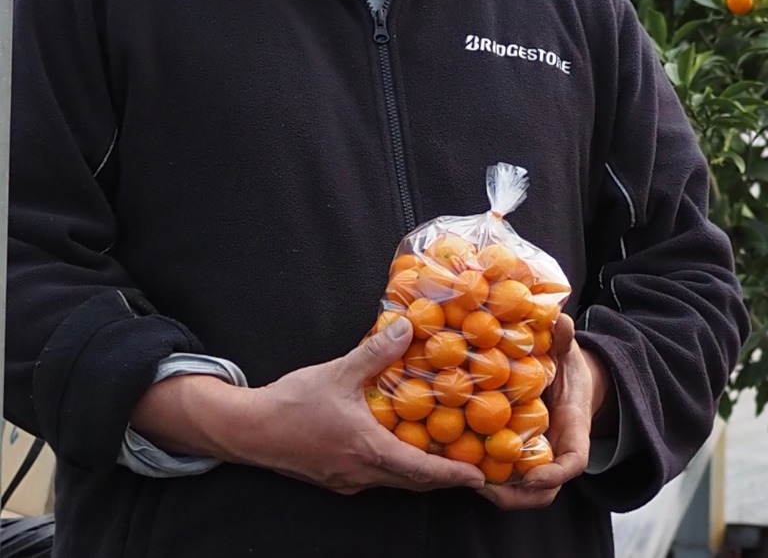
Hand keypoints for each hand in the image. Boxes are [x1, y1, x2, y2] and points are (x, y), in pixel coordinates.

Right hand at [131, 317, 486, 494]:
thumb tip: (407, 326)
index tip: (479, 476)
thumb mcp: (338, 372)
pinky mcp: (335, 478)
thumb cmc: (291, 403)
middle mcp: (360, 473)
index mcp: (366, 451)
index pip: (419, 471)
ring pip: (394, 481)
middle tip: (473, 467)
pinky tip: (403, 448)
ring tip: (447, 457)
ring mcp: (347, 480)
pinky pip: (376, 477)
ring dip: (420, 473)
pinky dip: (397, 468)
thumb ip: (375, 352)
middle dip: (444, 477)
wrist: (246, 430)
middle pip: (412, 482)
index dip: (451, 475)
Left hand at [477, 313, 599, 510]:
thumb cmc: (568, 369)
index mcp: (573, 429)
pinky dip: (482, 475)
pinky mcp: (514, 455)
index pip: (574, 462)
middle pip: (543, 491)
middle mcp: (555, 452)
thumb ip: (564, 340)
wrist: (567, 381)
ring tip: (467, 480)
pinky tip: (455, 462)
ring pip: (521, 492)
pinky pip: (501, 473)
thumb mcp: (568, 353)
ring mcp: (536, 458)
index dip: (555, 474)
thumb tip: (560, 320)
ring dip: (496, 491)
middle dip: (516, 496)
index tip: (532, 477)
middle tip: (487, 487)